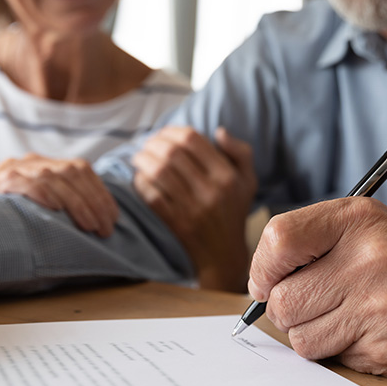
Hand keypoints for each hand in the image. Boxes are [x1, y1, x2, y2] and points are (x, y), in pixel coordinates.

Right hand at [0, 153, 117, 237]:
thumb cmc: (10, 217)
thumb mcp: (39, 205)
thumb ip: (65, 203)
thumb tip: (102, 221)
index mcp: (46, 164)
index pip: (82, 170)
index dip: (101, 193)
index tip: (113, 217)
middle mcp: (32, 161)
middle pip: (73, 173)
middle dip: (95, 203)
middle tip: (106, 229)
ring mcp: (15, 168)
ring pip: (55, 178)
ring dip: (77, 204)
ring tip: (91, 227)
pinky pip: (27, 183)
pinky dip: (44, 194)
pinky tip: (57, 209)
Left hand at [132, 126, 256, 291]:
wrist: (224, 254)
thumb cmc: (234, 211)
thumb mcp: (248, 181)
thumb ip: (240, 152)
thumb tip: (219, 131)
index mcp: (227, 176)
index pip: (193, 140)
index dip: (172, 131)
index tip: (164, 133)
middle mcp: (211, 190)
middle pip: (172, 153)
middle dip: (153, 143)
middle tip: (146, 143)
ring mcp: (192, 208)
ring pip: (159, 172)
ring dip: (143, 160)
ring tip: (138, 157)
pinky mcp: (176, 222)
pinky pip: (152, 196)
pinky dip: (141, 183)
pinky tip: (139, 178)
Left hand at [248, 198, 386, 377]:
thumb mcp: (363, 223)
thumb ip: (307, 240)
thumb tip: (258, 283)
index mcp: (356, 220)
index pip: (278, 240)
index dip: (262, 267)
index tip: (266, 281)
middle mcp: (369, 260)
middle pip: (281, 299)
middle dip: (284, 308)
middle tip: (308, 302)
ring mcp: (380, 307)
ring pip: (299, 336)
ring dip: (309, 332)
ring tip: (340, 315)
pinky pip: (329, 358)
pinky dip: (336, 349)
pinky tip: (363, 331)